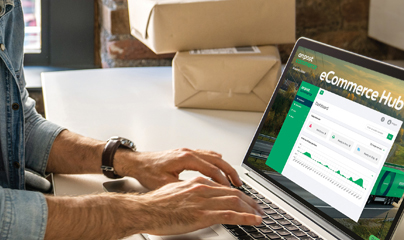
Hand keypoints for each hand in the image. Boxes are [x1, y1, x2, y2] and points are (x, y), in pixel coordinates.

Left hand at [117, 148, 241, 190]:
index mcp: (186, 159)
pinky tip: (220, 164)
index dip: (223, 182)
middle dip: (230, 173)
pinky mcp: (184, 154)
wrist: (136, 162)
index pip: (212, 170)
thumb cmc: (147, 172)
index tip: (232, 192)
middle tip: (240, 185)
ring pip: (213, 157)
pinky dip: (216, 161)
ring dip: (225, 167)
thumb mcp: (166, 184)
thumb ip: (184, 188)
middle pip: (217, 161)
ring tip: (234, 179)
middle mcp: (188, 152)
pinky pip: (206, 155)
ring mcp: (187, 152)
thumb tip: (200, 196)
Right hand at [136, 177, 263, 235]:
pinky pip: (231, 215)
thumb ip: (187, 193)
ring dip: (251, 209)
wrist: (144, 210)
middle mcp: (202, 188)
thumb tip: (194, 199)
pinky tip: (254, 220)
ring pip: (235, 202)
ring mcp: (203, 201)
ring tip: (260, 214)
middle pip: (232, 193)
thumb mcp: (173, 192)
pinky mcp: (203, 215)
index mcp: (195, 183)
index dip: (236, 193)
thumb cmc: (154, 205)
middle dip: (249, 200)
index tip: (244, 199)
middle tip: (258, 207)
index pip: (222, 187)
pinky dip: (246, 217)